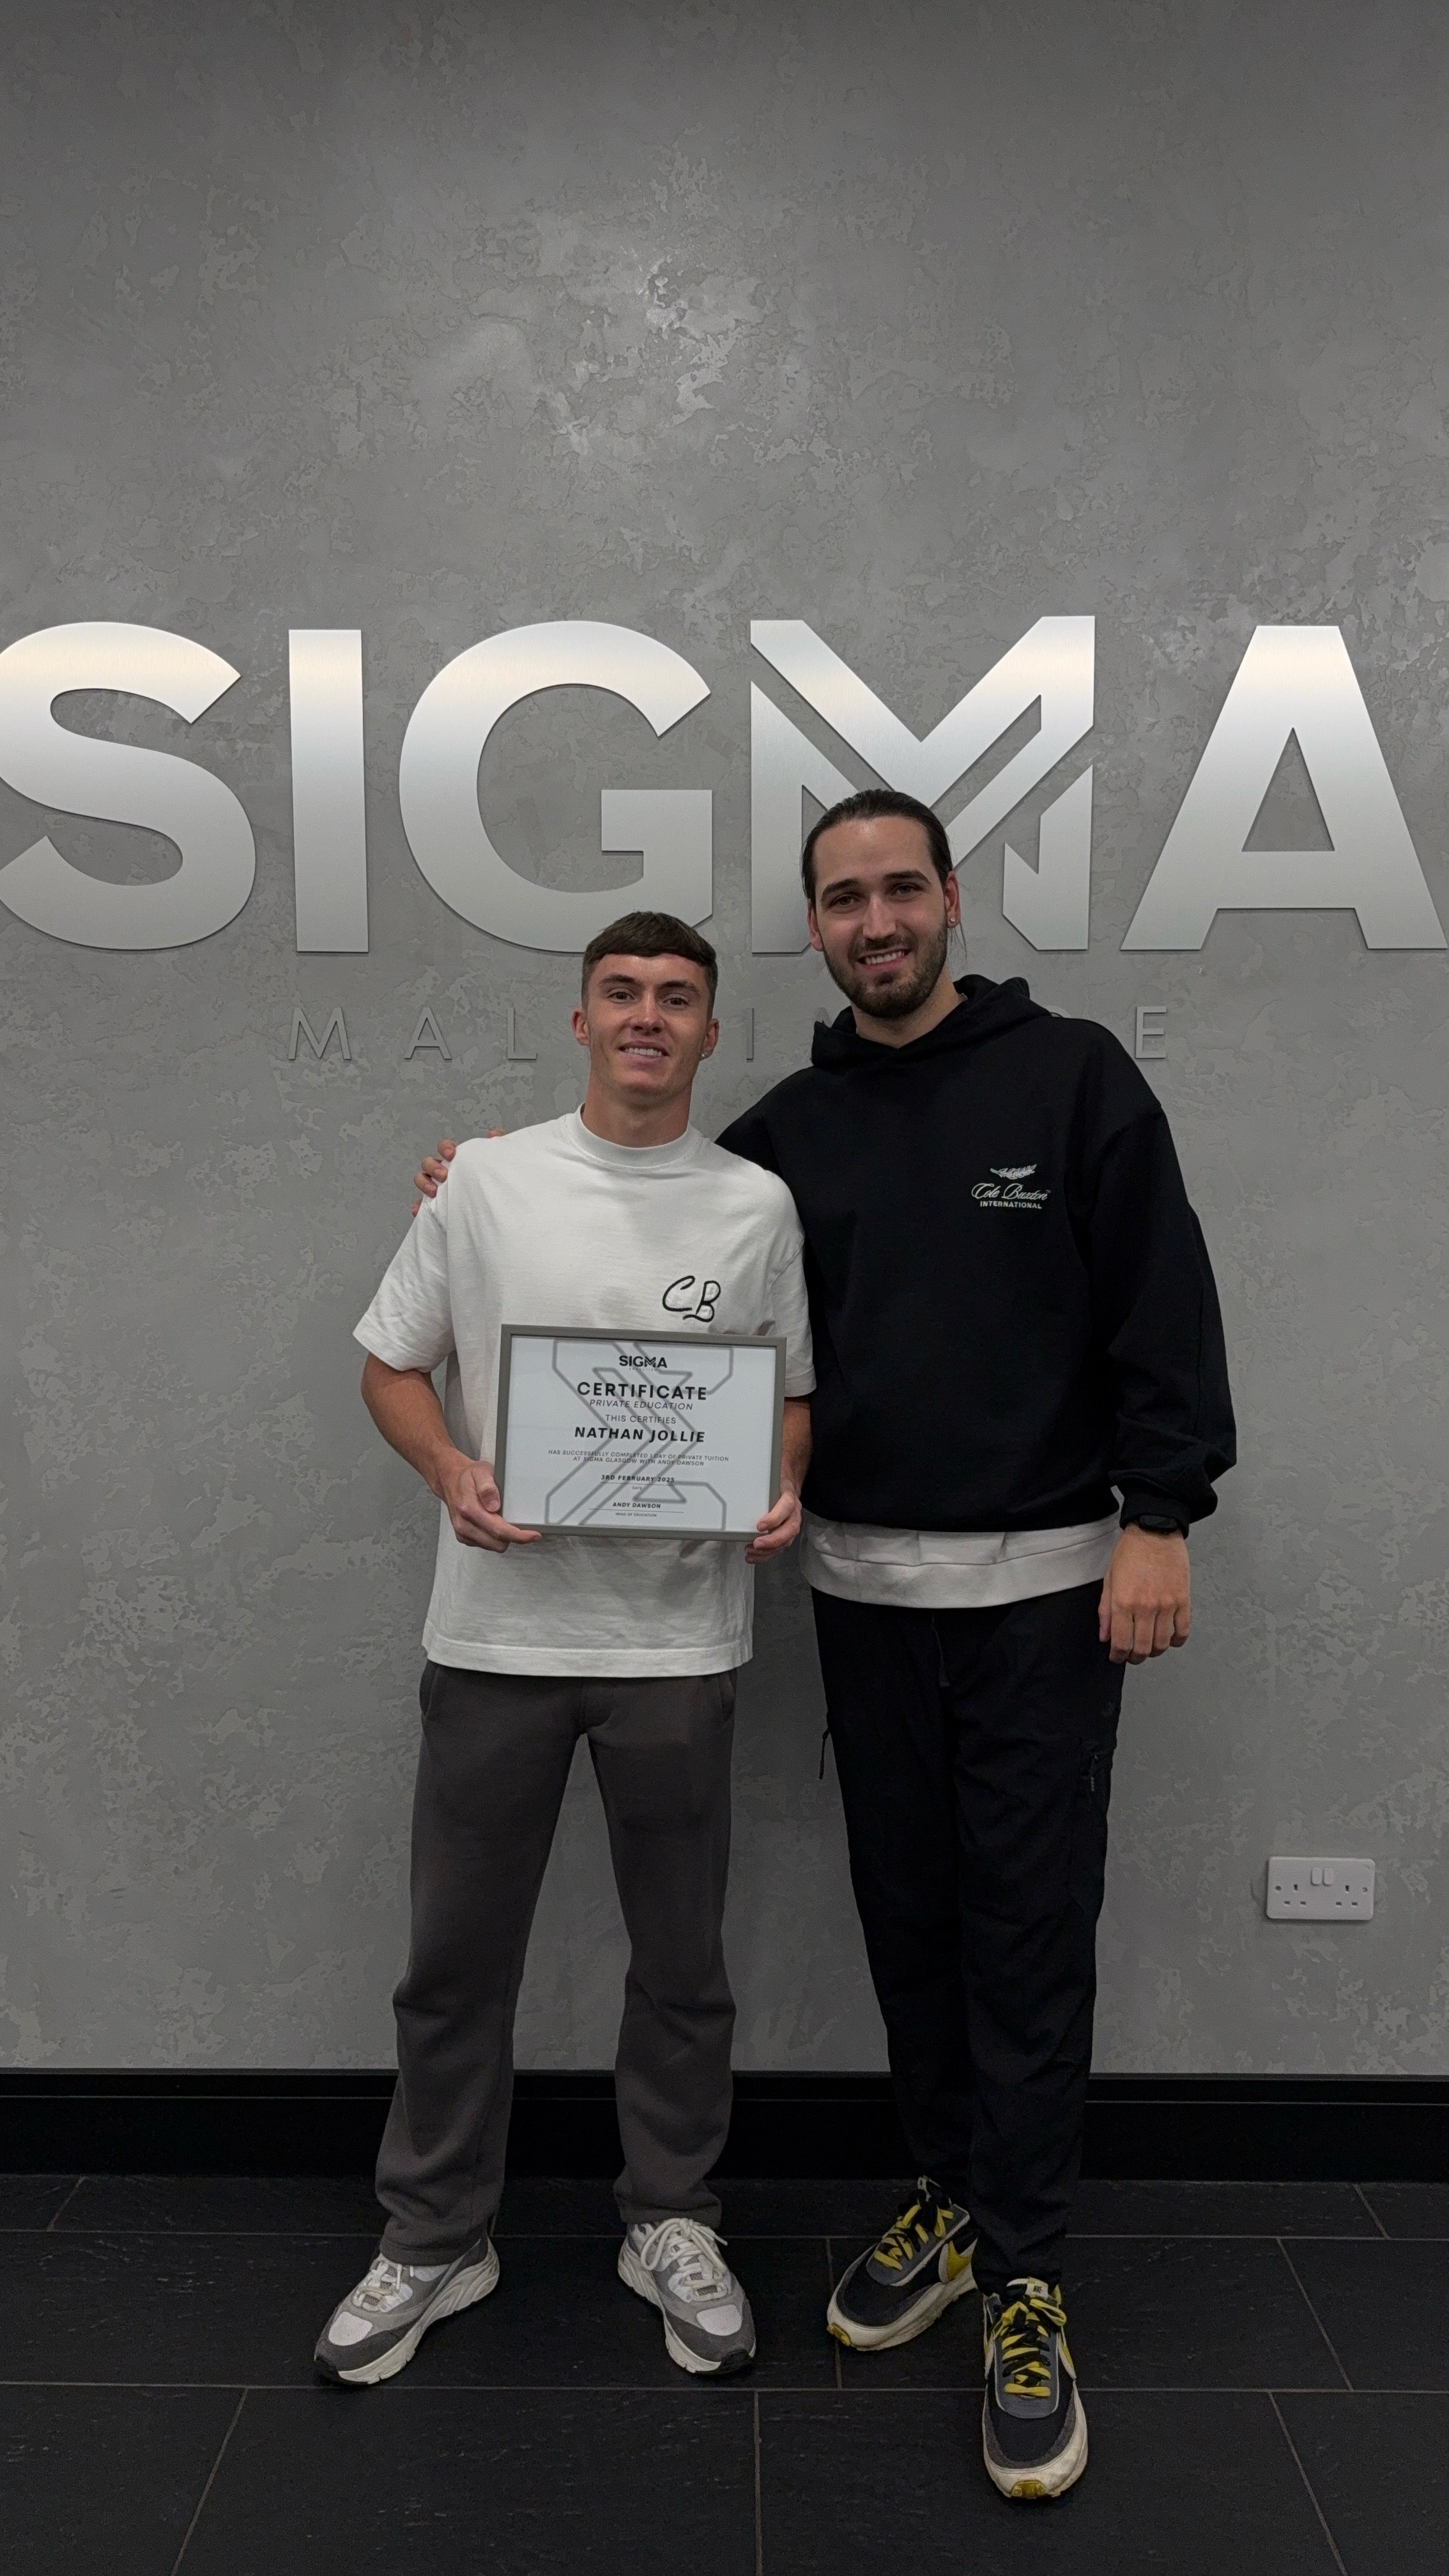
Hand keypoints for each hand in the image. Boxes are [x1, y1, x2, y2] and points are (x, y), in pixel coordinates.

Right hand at [411, 1132, 504, 1216]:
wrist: (499, 1205)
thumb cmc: (494, 1180)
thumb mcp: (500, 1160)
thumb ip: (499, 1143)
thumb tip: (493, 1134)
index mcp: (456, 1160)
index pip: (444, 1147)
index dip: (444, 1148)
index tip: (452, 1154)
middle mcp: (443, 1172)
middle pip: (428, 1163)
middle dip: (433, 1167)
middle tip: (444, 1175)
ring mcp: (437, 1188)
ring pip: (421, 1180)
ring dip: (424, 1183)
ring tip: (433, 1192)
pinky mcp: (436, 1206)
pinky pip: (422, 1206)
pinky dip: (419, 1207)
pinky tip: (420, 1211)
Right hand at [439, 1455, 540, 1553]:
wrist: (449, 1480)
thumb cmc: (468, 1476)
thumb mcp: (481, 1471)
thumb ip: (487, 1487)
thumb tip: (494, 1505)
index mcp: (469, 1509)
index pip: (498, 1530)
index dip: (519, 1536)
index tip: (534, 1535)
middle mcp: (464, 1524)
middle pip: (497, 1543)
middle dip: (512, 1537)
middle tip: (521, 1524)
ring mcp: (462, 1533)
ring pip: (492, 1546)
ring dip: (503, 1538)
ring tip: (505, 1520)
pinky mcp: (463, 1537)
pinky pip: (486, 1544)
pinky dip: (493, 1538)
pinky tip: (494, 1523)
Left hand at [745, 1480, 801, 1564]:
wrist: (787, 1487)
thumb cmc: (776, 1484)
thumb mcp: (771, 1479)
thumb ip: (761, 1482)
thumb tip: (744, 1479)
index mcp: (790, 1497)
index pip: (786, 1508)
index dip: (774, 1518)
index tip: (760, 1526)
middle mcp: (794, 1513)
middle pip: (790, 1529)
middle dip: (773, 1540)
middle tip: (757, 1544)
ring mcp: (791, 1525)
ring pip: (786, 1541)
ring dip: (768, 1550)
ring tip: (752, 1552)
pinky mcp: (786, 1534)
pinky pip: (780, 1547)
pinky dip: (767, 1554)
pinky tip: (754, 1556)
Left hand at [1098, 1525, 1190, 1664]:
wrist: (1155, 1530)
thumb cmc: (1130, 1551)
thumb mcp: (1109, 1579)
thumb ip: (1106, 1611)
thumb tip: (1105, 1636)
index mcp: (1123, 1602)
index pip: (1121, 1643)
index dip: (1117, 1656)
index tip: (1116, 1657)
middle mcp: (1146, 1607)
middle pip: (1143, 1648)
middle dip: (1135, 1657)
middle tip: (1132, 1656)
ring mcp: (1167, 1605)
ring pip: (1163, 1643)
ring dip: (1155, 1651)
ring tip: (1149, 1647)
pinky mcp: (1183, 1600)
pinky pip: (1182, 1631)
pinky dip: (1176, 1641)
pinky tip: (1169, 1639)